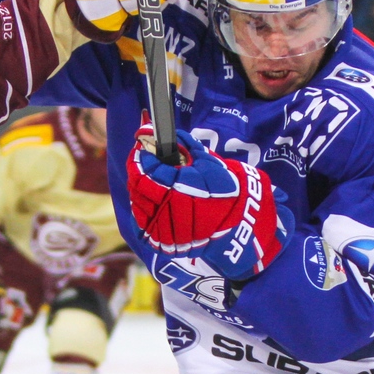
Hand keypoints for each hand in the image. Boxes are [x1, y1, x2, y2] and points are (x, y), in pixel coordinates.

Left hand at [127, 122, 288, 281]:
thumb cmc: (225, 192)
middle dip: (137, 170)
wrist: (236, 227)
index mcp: (177, 187)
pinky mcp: (161, 241)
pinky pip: (142, 221)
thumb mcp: (209, 165)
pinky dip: (142, 207)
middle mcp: (167, 208)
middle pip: (137, 185)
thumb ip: (189, 146)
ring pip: (137, 203)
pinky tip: (149, 199)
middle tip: (141, 161)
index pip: (148, 169)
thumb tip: (174, 133)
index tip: (144, 148)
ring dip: (138, 189)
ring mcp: (162, 228)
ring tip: (146, 179)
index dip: (143, 156)